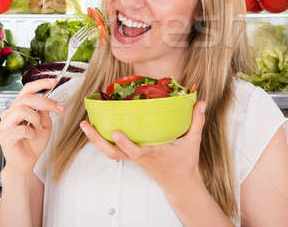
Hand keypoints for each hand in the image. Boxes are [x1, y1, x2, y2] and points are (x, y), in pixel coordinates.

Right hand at [0, 78, 63, 176]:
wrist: (26, 163)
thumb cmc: (34, 144)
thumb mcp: (45, 125)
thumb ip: (45, 112)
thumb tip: (48, 99)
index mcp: (19, 107)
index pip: (27, 90)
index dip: (40, 83)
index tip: (54, 81)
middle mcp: (9, 113)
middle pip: (26, 98)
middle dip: (45, 102)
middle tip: (59, 108)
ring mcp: (5, 125)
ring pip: (21, 110)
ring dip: (36, 119)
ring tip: (39, 128)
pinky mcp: (4, 137)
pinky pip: (20, 129)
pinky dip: (31, 132)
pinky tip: (32, 137)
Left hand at [80, 100, 206, 189]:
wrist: (180, 184)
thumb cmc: (185, 164)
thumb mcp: (193, 142)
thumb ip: (196, 122)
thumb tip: (201, 103)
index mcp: (152, 154)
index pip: (136, 151)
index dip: (125, 142)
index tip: (116, 131)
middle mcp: (139, 157)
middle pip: (113, 153)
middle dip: (97, 140)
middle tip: (85, 125)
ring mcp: (134, 158)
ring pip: (110, 152)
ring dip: (96, 140)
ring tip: (85, 125)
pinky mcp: (132, 157)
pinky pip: (113, 150)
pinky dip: (103, 141)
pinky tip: (97, 128)